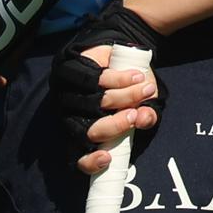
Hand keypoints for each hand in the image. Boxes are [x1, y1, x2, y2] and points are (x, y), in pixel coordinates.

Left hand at [52, 0, 164, 172]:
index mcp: (84, 131)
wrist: (126, 51)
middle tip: (135, 115)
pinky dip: (118, 79)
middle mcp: (71, 115)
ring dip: (123, 97)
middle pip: (86, 129)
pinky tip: (134, 76)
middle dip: (114, 125)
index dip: (89, 161)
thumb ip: (145, 116)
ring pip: (93, 103)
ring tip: (144, 89)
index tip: (107, 158)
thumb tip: (144, 119)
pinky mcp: (70, 69)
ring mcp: (67, 92)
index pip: (77, 154)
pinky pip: (94, 79)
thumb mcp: (142, 105)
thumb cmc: (132, 86)